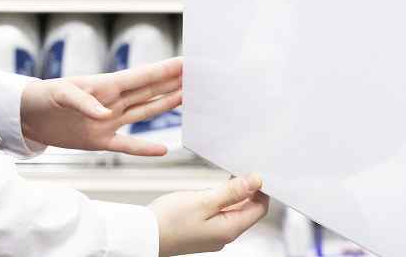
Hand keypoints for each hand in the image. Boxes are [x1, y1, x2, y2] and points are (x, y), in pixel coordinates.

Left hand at [19, 57, 182, 154]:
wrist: (27, 116)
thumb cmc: (42, 96)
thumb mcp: (59, 93)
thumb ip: (82, 101)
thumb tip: (103, 115)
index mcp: (105, 86)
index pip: (140, 77)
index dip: (163, 70)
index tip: (185, 62)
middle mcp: (111, 102)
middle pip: (148, 92)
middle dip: (172, 83)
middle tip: (196, 75)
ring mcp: (108, 122)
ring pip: (143, 112)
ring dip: (164, 105)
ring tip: (187, 97)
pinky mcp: (99, 141)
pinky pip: (126, 145)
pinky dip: (144, 148)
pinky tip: (163, 149)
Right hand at [150, 174, 269, 255]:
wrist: (143, 236)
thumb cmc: (169, 220)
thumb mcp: (203, 201)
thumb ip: (231, 192)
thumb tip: (256, 182)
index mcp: (229, 229)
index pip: (259, 209)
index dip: (261, 190)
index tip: (256, 171)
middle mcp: (224, 235)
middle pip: (247, 211)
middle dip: (248, 190)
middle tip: (242, 169)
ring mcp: (213, 235)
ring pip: (233, 212)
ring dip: (234, 195)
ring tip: (228, 177)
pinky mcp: (202, 232)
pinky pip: (220, 215)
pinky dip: (222, 201)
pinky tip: (214, 190)